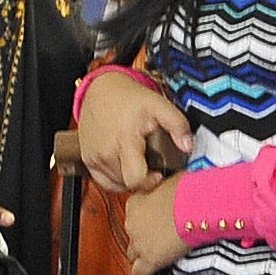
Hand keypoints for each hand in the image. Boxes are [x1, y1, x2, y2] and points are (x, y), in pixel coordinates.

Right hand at [76, 72, 193, 193]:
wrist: (100, 89)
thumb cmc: (128, 98)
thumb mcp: (158, 104)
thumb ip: (177, 124)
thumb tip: (188, 146)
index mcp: (123, 141)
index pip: (136, 179)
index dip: (150, 182)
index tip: (158, 173)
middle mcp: (105, 153)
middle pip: (128, 184)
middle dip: (143, 179)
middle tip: (150, 162)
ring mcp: (94, 158)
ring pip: (117, 185)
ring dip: (130, 178)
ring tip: (138, 160)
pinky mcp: (88, 160)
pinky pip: (104, 182)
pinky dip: (117, 178)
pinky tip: (125, 165)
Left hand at [121, 178, 189, 274]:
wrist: (198, 206)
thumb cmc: (190, 191)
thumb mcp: (171, 183)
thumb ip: (164, 189)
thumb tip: (171, 189)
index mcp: (135, 202)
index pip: (133, 215)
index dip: (147, 218)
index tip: (159, 220)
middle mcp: (132, 223)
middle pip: (133, 234)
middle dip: (146, 236)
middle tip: (164, 234)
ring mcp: (139, 242)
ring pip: (133, 254)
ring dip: (145, 253)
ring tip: (161, 252)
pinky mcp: (150, 259)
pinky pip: (140, 271)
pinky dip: (147, 270)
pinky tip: (157, 267)